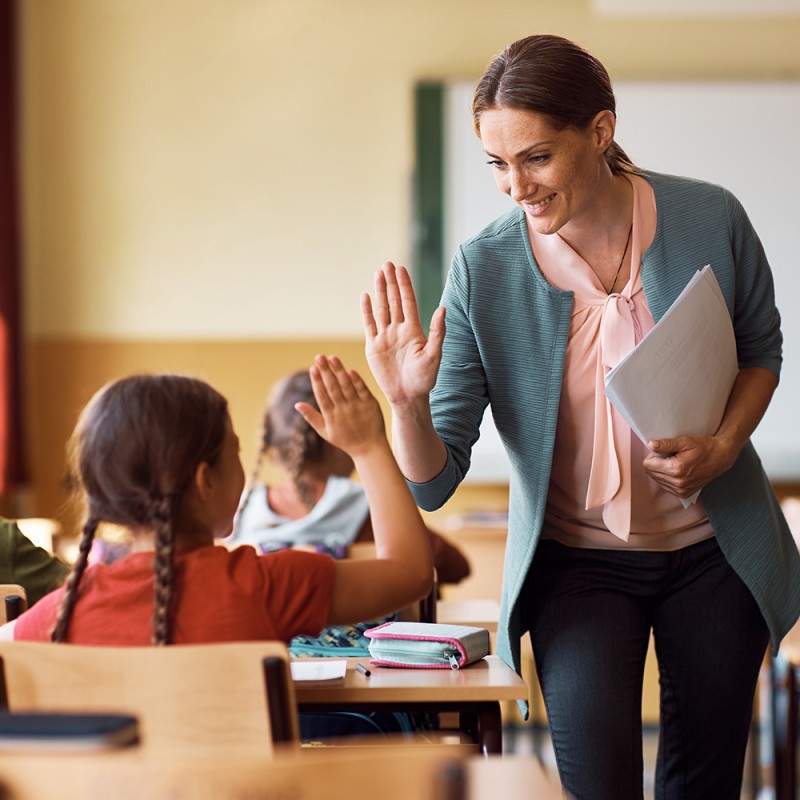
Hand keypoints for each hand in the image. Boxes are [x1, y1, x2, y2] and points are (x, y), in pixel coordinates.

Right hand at [295, 355, 385, 457]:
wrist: (369, 449)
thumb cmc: (345, 440)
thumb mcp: (325, 432)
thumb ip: (311, 417)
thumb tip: (296, 404)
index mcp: (331, 417)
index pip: (322, 396)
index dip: (317, 381)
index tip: (312, 368)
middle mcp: (344, 410)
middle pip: (333, 388)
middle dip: (325, 371)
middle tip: (319, 357)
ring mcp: (358, 407)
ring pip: (347, 386)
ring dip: (339, 371)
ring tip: (332, 358)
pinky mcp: (370, 404)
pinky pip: (362, 390)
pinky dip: (356, 380)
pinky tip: (349, 370)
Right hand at [361, 262, 445, 407]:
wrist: (408, 397)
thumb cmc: (425, 379)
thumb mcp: (434, 355)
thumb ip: (437, 332)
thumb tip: (442, 309)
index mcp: (414, 330)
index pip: (408, 302)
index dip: (404, 285)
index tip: (400, 269)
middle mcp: (399, 330)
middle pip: (394, 301)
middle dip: (391, 282)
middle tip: (387, 264)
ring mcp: (385, 337)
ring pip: (382, 309)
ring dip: (380, 291)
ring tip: (377, 274)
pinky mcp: (374, 347)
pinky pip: (369, 325)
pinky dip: (367, 311)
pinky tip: (365, 296)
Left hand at [643, 435, 734, 498]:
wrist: (721, 458)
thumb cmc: (704, 447)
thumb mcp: (685, 441)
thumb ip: (666, 444)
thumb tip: (651, 445)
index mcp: (675, 469)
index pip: (647, 464)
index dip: (653, 455)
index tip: (663, 451)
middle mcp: (677, 483)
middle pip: (650, 472)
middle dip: (657, 463)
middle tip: (671, 456)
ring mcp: (681, 490)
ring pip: (657, 480)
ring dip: (662, 471)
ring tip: (676, 463)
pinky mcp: (683, 494)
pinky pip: (665, 486)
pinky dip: (668, 478)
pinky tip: (678, 471)